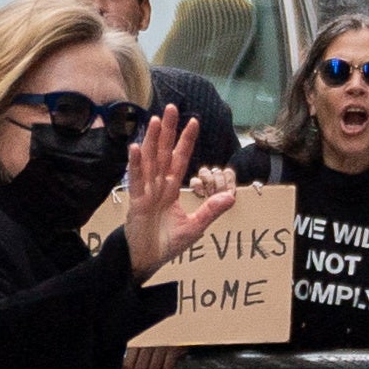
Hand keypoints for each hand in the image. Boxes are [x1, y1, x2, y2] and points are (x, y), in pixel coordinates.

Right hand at [125, 105, 236, 281]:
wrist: (146, 261)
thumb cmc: (166, 244)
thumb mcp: (194, 227)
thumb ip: (211, 211)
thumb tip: (232, 196)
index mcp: (171, 189)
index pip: (179, 159)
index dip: (186, 141)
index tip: (194, 121)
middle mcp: (157, 186)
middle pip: (163, 153)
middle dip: (167, 131)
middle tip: (171, 108)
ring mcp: (146, 193)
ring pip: (149, 161)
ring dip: (151, 141)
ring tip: (154, 120)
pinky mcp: (136, 203)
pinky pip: (136, 181)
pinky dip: (136, 165)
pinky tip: (136, 148)